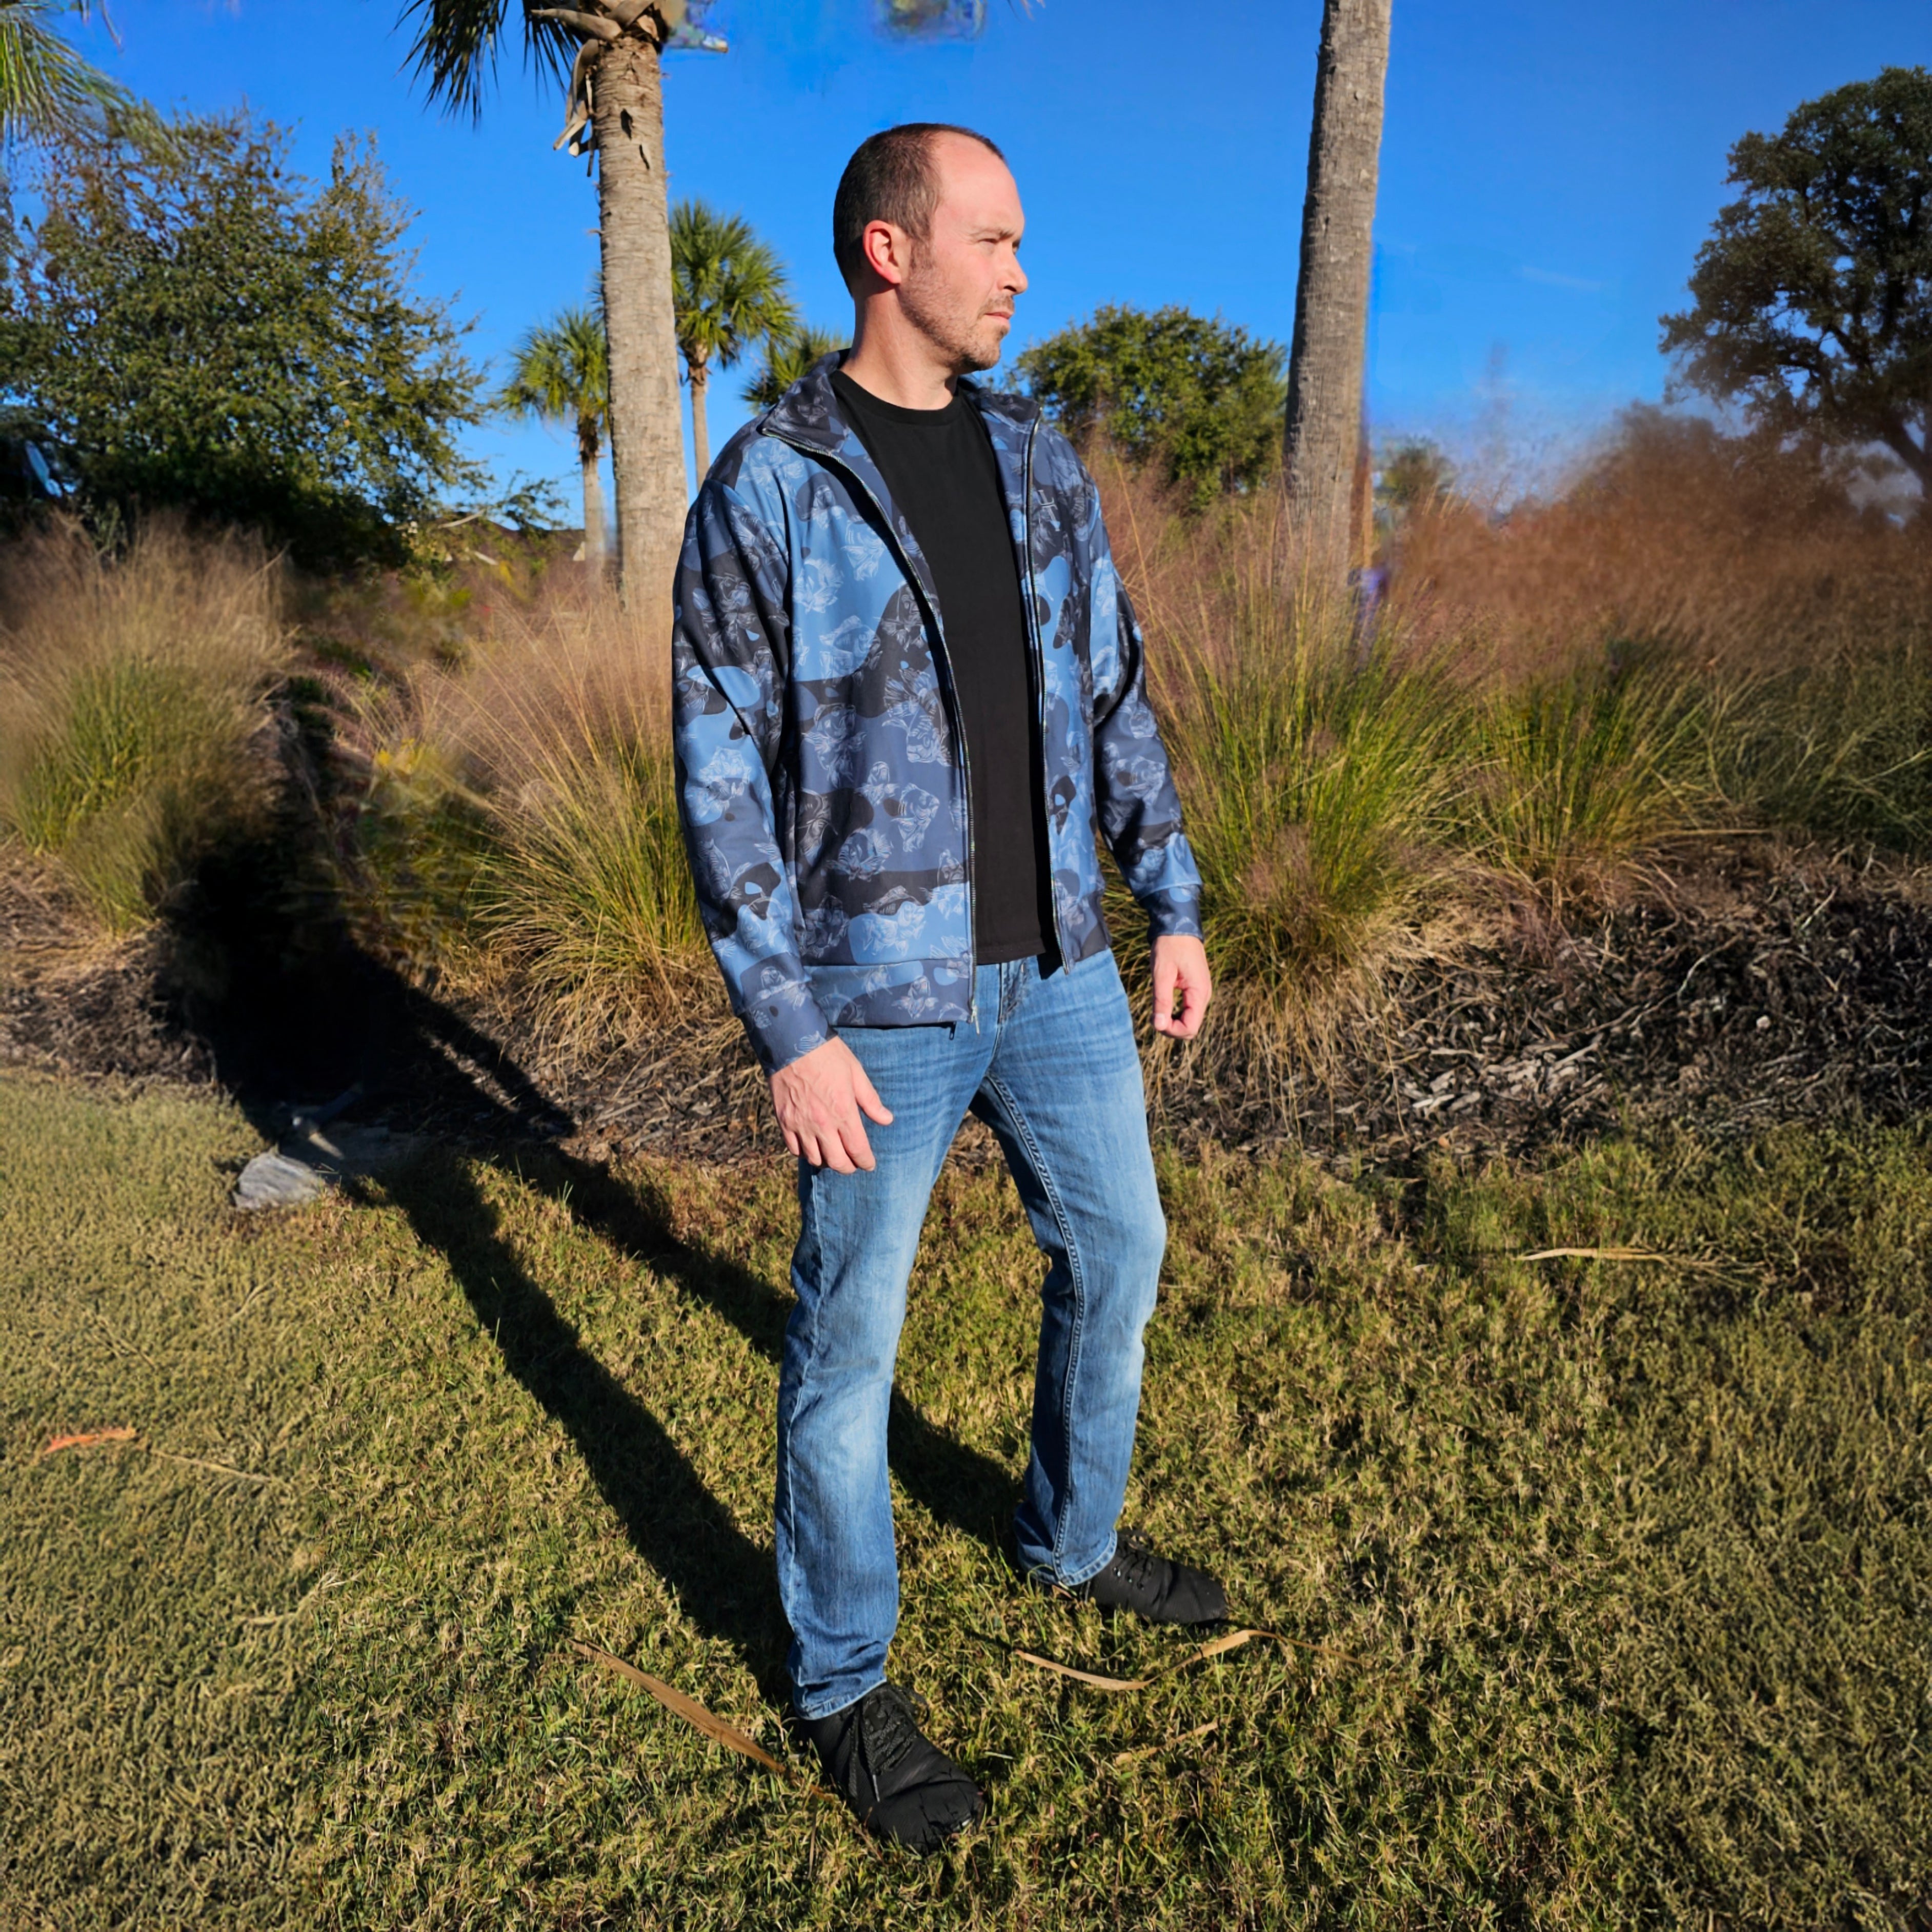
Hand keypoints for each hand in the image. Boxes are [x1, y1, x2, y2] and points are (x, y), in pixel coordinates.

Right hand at [770, 1036, 893, 1172]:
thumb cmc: (827, 1054)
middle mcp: (822, 1123)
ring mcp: (800, 1124)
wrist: (792, 1042)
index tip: (869, 1164)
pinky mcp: (784, 1120)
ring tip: (833, 1155)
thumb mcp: (856, 1073)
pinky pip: (794, 1149)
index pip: (858, 1149)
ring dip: (826, 1161)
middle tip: (853, 1164)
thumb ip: (871, 1100)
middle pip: (837, 1161)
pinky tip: (811, 1146)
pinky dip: (804, 1152)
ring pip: (815, 1158)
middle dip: (848, 1167)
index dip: (866, 1161)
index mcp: (843, 1111)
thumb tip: (887, 1120)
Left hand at [1151, 934, 1210, 1040]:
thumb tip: (1159, 1026)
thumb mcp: (1162, 973)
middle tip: (1154, 1016)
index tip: (1155, 1020)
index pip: (1190, 1027)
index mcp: (1199, 992)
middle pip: (1191, 1027)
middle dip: (1172, 1029)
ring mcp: (1201, 992)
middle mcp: (1204, 995)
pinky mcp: (1196, 989)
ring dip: (1173, 1021)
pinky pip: (1189, 1010)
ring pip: (1190, 1020)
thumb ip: (1161, 1000)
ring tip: (1157, 1010)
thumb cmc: (1169, 947)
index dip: (1172, 1030)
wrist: (1178, 926)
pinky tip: (1163, 1004)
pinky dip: (1176, 1013)